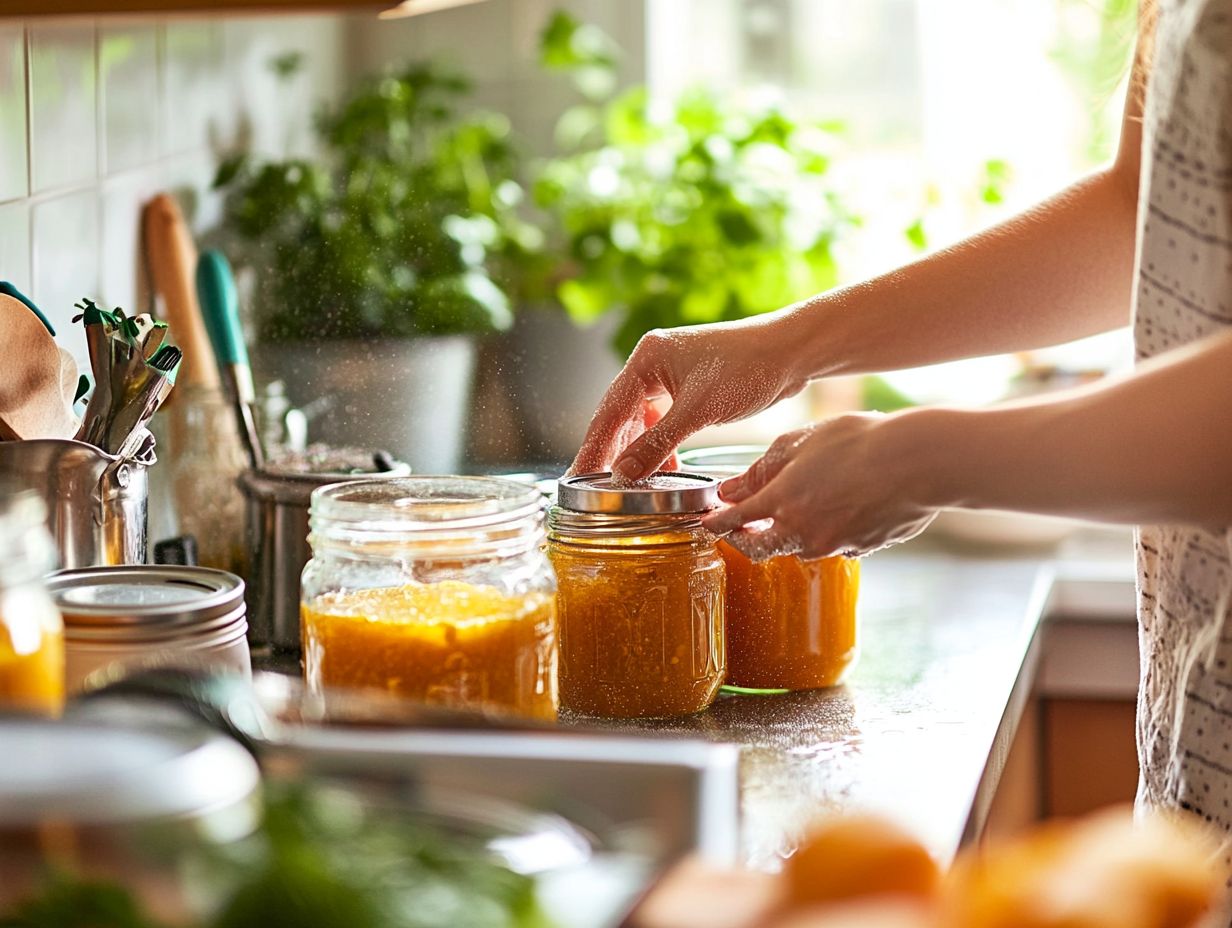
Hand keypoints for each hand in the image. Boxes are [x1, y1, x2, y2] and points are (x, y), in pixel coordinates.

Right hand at [570, 317, 810, 480]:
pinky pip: (664, 419)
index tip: (580, 475)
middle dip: (612, 450)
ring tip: (630, 480)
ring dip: (638, 448)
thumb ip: (658, 444)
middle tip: (597, 484)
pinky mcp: (691, 386)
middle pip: (621, 413)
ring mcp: (672, 374)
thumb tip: (624, 473)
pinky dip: (661, 442)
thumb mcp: (697, 411)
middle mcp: (653, 363)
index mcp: (647, 359)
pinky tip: (666, 464)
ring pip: (643, 418)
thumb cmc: (747, 368)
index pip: (609, 410)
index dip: (594, 446)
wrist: (790, 352)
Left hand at [701, 411, 939, 559]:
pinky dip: (825, 533)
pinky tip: (839, 509)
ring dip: (788, 535)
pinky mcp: (859, 550)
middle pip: (760, 548)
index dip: (715, 524)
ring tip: (796, 509)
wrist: (919, 462)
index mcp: (781, 502)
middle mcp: (801, 532)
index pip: (733, 522)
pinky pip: (832, 546)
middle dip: (744, 540)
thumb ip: (762, 469)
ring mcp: (832, 545)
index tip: (707, 524)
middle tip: (739, 529)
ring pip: (797, 548)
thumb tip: (730, 489)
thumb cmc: (860, 442)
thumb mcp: (801, 444)